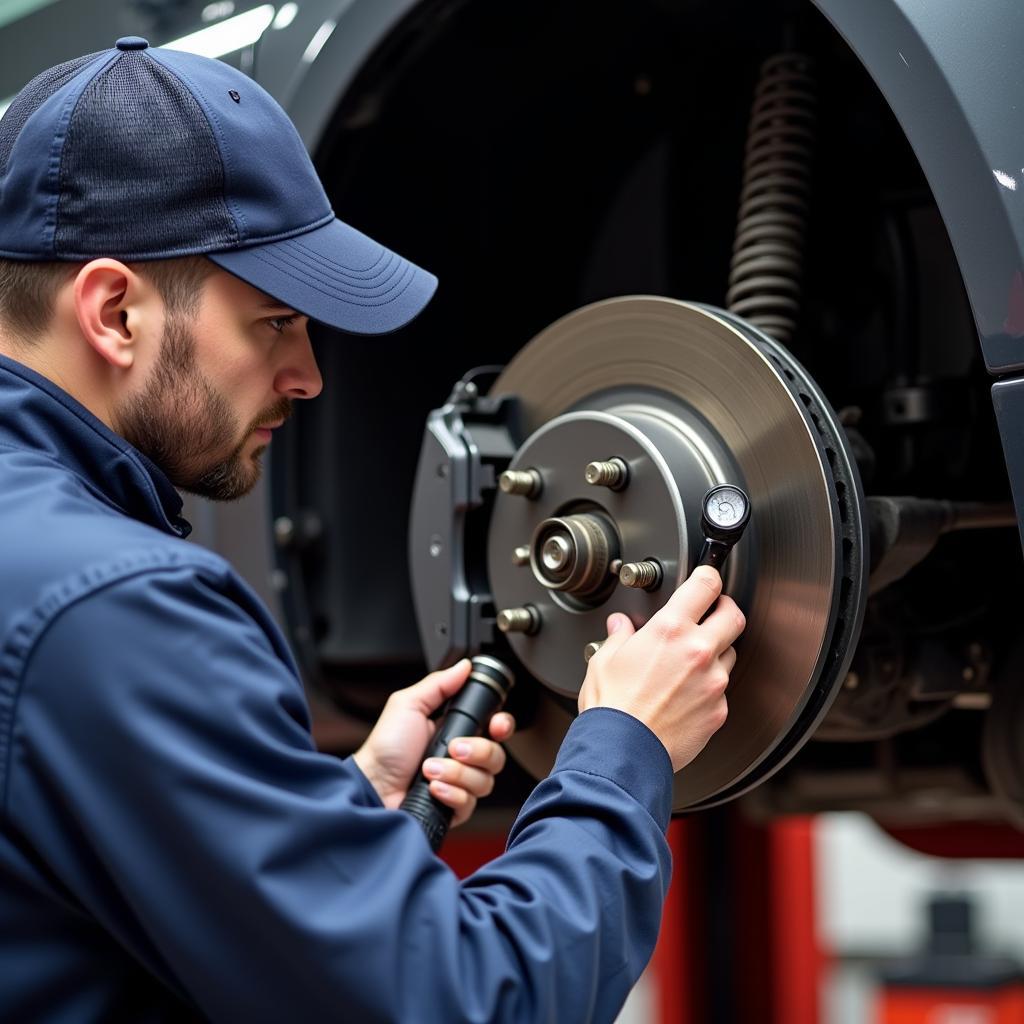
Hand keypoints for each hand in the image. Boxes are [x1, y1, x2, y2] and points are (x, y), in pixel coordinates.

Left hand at [353, 660, 515, 826]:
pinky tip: (433, 788)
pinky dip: (451, 793)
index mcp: (456, 730)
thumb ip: (438, 685)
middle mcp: (462, 758)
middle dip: (477, 751)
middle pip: (497, 755)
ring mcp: (460, 784)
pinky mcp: (454, 808)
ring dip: (457, 773)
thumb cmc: (386, 748)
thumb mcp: (409, 705)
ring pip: (485, 780)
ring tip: (429, 769)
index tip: (496, 726)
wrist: (372, 785)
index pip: (495, 727)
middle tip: (454, 748)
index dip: (502, 726)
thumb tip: (464, 666)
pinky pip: (470, 802)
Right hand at [578, 565, 744, 772]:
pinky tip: (688, 694)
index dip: (708, 575)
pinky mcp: (719, 710)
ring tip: (693, 661)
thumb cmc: (612, 708)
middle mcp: (698, 652)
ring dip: (717, 652)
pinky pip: (722, 690)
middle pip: (733, 616)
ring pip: (730, 654)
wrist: (624, 751)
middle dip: (726, 608)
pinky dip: (709, 688)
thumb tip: (621, 626)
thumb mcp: (605, 660)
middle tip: (715, 611)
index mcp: (670, 630)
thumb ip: (619, 637)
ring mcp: (713, 682)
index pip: (705, 586)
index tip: (706, 577)